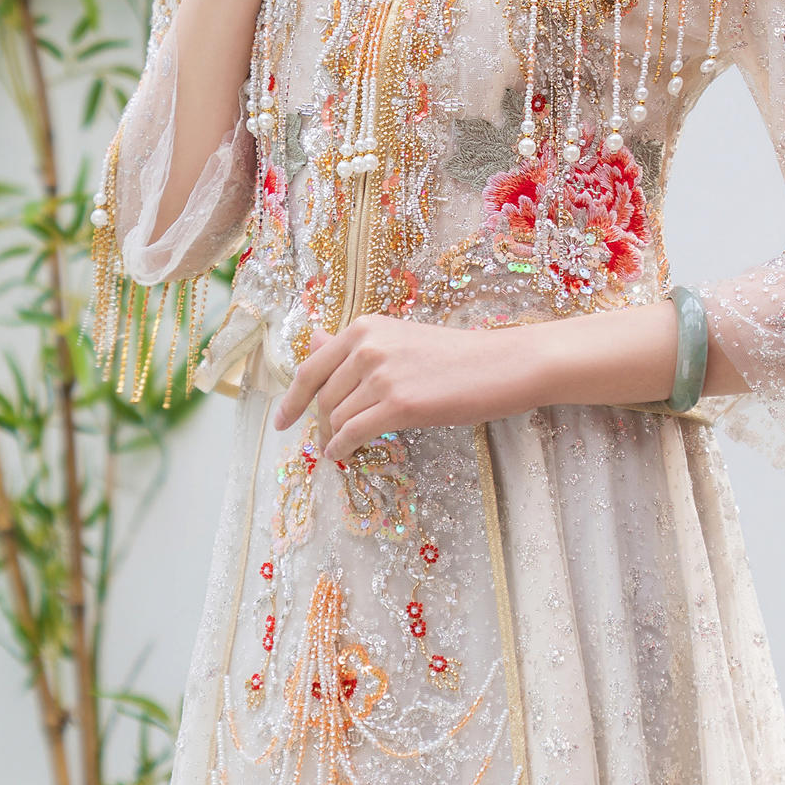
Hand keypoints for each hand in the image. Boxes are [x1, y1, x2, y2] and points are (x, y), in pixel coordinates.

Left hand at [273, 300, 685, 455]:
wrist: (503, 365)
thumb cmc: (456, 356)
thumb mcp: (399, 340)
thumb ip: (354, 346)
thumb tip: (312, 342)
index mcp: (364, 328)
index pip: (311, 366)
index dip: (291, 399)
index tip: (281, 420)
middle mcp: (366, 346)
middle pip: (322, 396)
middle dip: (320, 423)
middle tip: (326, 442)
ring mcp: (381, 375)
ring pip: (336, 417)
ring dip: (334, 438)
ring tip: (344, 449)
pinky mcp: (398, 404)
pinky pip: (353, 433)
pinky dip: (343, 448)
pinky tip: (344, 456)